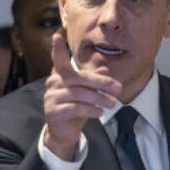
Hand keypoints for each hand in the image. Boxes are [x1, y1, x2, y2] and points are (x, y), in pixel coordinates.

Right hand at [42, 32, 119, 159]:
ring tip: (112, 104)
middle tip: (118, 88)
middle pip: (79, 78)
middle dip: (101, 82)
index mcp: (60, 76)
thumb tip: (105, 68)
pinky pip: (75, 108)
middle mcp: (53, 84)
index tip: (57, 36)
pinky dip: (90, 110)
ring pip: (79, 94)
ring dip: (99, 99)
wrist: (64, 133)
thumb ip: (94, 80)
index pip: (59, 61)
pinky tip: (100, 113)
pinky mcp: (53, 112)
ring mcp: (51, 98)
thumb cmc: (76, 109)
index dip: (57, 49)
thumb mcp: (87, 93)